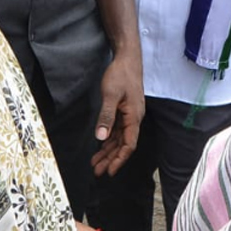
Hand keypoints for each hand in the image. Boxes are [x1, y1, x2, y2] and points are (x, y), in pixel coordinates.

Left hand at [92, 49, 144, 175]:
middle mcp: (133, 119)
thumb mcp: (110, 94)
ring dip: (108, 151)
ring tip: (96, 163)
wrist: (127, 59)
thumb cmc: (121, 74)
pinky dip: (108, 140)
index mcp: (134, 117)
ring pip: (119, 139)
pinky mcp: (123, 111)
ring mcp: (129, 115)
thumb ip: (106, 116)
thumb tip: (100, 137)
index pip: (129, 144)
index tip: (110, 171)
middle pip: (123, 145)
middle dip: (111, 159)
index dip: (119, 159)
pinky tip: (101, 146)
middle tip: (98, 171)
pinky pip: (116, 130)